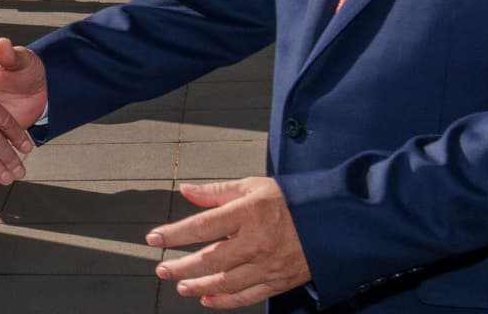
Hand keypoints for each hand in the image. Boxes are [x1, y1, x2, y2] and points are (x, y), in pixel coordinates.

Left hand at [147, 178, 310, 308]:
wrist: (332, 220)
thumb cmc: (291, 200)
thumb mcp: (253, 186)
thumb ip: (217, 192)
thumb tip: (187, 190)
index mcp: (248, 213)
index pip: (202, 226)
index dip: (174, 234)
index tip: (154, 238)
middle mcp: (256, 242)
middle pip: (209, 260)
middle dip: (181, 267)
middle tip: (163, 269)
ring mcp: (267, 264)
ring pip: (225, 282)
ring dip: (199, 286)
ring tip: (181, 285)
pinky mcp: (278, 281)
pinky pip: (247, 296)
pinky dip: (225, 301)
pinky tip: (208, 299)